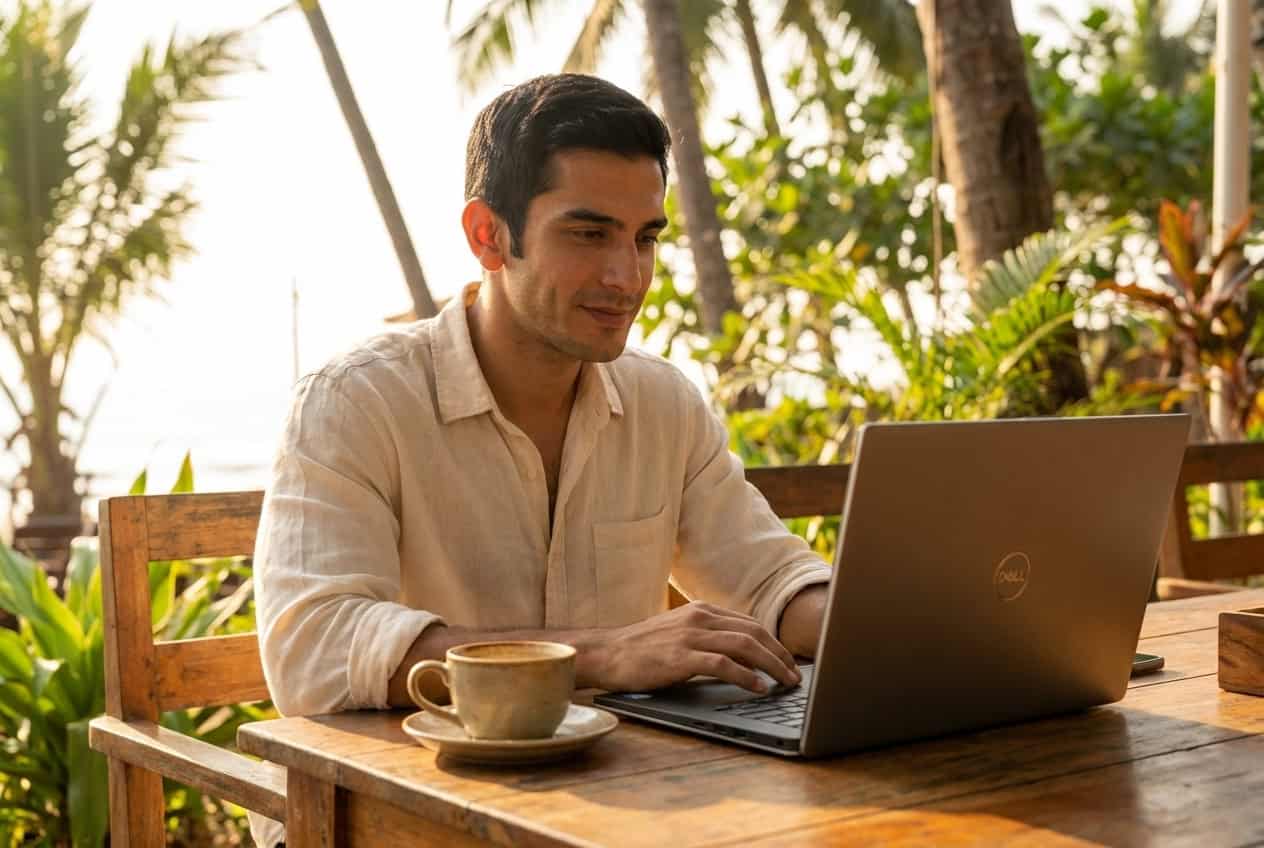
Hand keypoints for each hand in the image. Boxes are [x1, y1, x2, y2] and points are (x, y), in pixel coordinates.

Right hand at [584, 601, 800, 694]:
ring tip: (786, 682)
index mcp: (702, 611)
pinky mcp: (681, 657)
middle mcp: (700, 619)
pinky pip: (723, 664)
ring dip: (772, 665)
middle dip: (780, 655)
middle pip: (754, 633)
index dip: (774, 643)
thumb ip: (707, 637)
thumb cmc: (642, 649)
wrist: (607, 653)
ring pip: (745, 645)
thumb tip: (741, 655)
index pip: (750, 624)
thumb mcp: (679, 633)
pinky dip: (746, 676)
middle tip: (795, 675)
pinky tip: (759, 688)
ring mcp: (690, 636)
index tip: (787, 661)